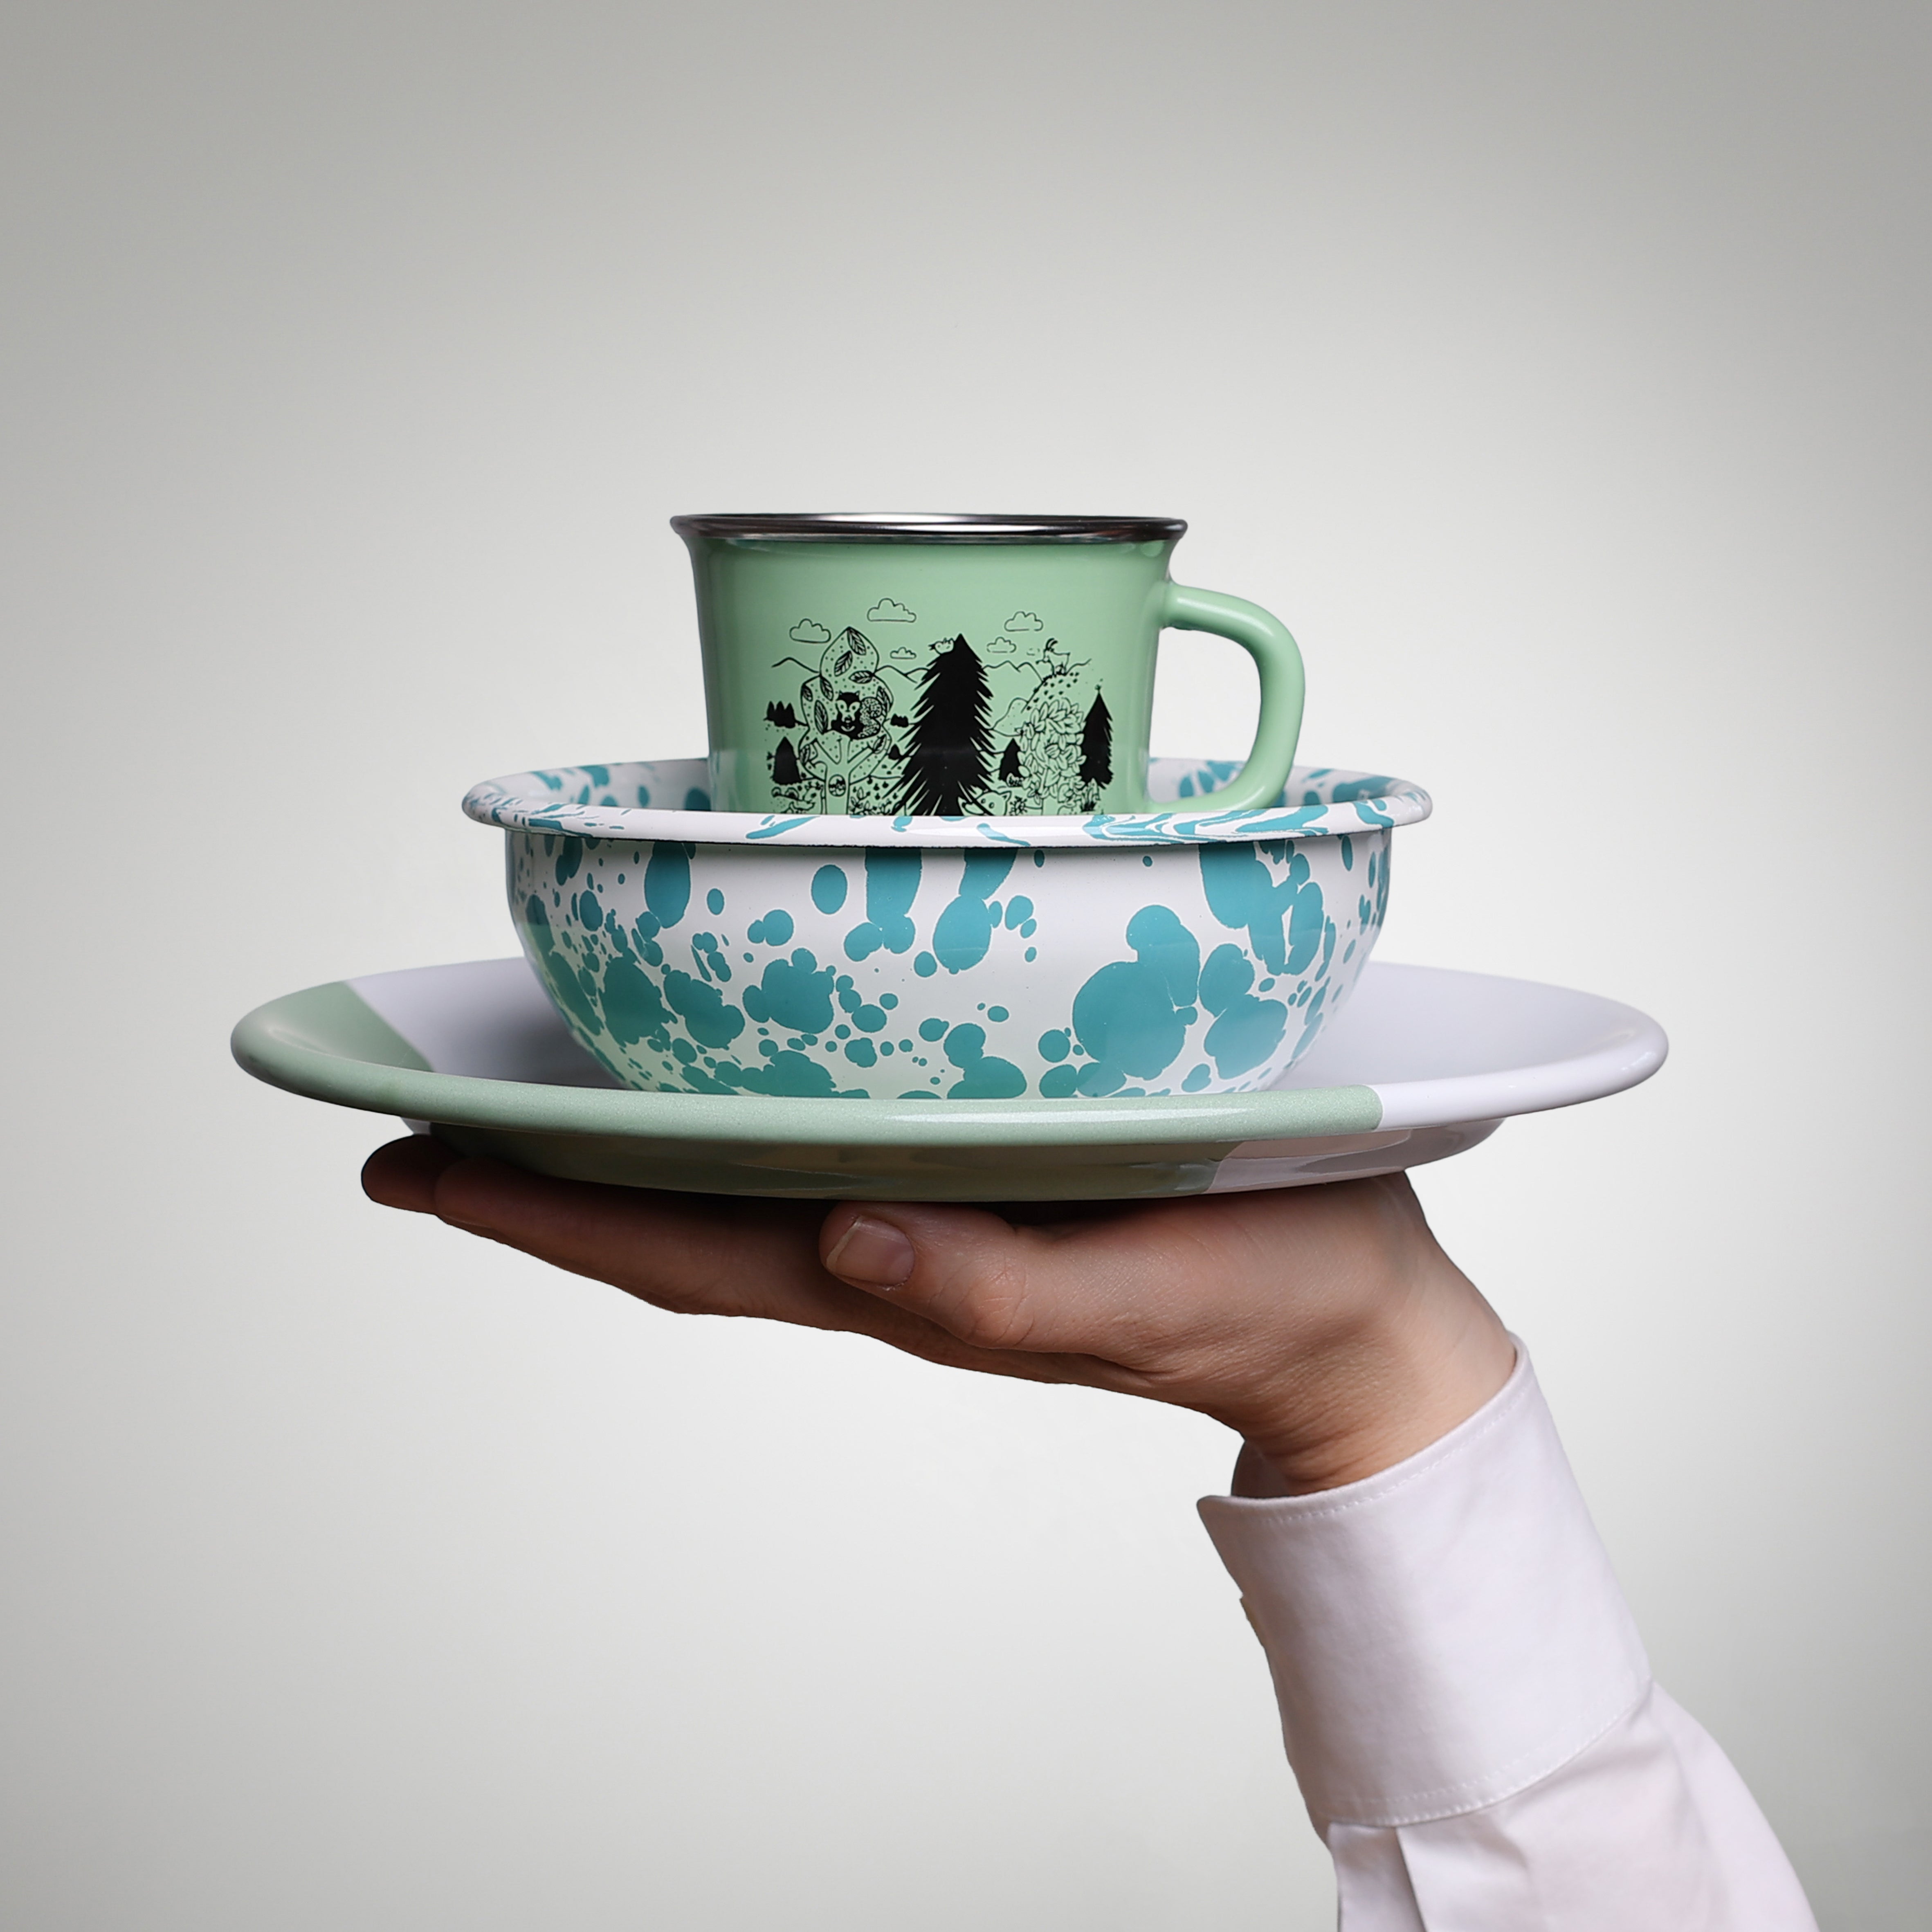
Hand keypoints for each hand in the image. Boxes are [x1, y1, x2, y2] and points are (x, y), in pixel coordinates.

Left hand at [362, 1139, 1513, 1493]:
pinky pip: (821, 1142)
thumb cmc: (1258, 1302)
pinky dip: (737, 1111)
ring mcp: (931, 1213)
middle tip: (422, 1107)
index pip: (681, 1251)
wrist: (1349, 1319)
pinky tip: (719, 1063)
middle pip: (677, 1212)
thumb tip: (846, 1238)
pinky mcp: (986, 1174)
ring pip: (737, 1177)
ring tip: (529, 1085)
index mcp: (909, 1280)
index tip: (412, 1167)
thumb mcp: (1137, 1293)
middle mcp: (894, 1245)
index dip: (538, 1216)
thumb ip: (994, 1285)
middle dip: (542, 1174)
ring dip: (624, 1139)